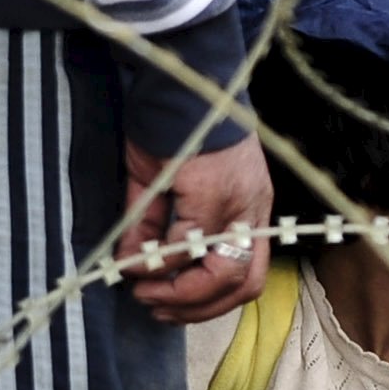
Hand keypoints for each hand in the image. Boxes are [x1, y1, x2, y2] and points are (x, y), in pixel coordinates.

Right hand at [119, 134, 272, 324]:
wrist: (177, 81)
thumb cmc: (171, 129)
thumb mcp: (163, 186)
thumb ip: (154, 228)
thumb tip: (135, 265)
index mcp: (249, 212)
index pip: (246, 274)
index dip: (210, 300)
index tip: (171, 305)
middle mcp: (253, 214)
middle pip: (243, 284)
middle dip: (198, 308)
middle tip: (158, 308)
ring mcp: (239, 204)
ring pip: (226, 274)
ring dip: (182, 294)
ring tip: (146, 293)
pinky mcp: (213, 192)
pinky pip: (190, 243)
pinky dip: (161, 261)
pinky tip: (137, 263)